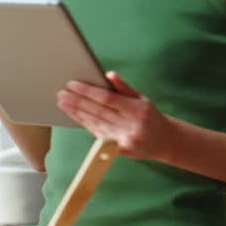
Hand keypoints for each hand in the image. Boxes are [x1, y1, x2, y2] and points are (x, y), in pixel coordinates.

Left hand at [56, 72, 171, 159]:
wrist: (164, 142)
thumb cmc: (150, 116)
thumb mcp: (142, 98)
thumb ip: (124, 88)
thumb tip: (108, 75)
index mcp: (138, 110)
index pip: (107, 99)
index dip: (88, 91)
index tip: (72, 84)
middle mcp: (131, 126)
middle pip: (98, 112)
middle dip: (77, 102)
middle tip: (61, 93)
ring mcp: (125, 140)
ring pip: (95, 124)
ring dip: (77, 113)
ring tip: (63, 102)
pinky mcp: (119, 151)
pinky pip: (98, 134)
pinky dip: (85, 123)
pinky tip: (74, 115)